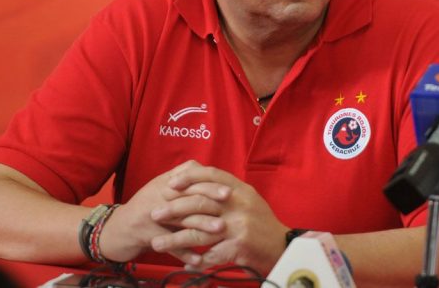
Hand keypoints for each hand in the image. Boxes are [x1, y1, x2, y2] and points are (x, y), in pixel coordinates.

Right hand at [98, 161, 230, 262]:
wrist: (114, 229)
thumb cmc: (144, 208)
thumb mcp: (160, 188)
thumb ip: (182, 178)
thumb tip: (208, 172)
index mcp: (164, 182)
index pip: (190, 177)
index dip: (210, 182)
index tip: (230, 189)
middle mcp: (158, 194)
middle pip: (188, 194)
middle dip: (211, 199)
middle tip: (231, 206)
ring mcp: (150, 214)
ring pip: (181, 218)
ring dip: (202, 225)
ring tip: (220, 230)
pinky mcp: (145, 234)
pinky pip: (168, 244)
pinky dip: (184, 252)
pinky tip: (198, 259)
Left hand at [150, 160, 287, 272]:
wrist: (284, 248)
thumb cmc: (262, 225)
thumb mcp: (249, 201)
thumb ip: (227, 192)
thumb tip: (201, 182)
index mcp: (242, 190)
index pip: (212, 174)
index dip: (189, 177)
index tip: (170, 184)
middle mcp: (240, 204)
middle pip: (200, 201)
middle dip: (173, 208)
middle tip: (154, 214)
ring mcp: (240, 225)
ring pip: (199, 231)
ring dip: (175, 238)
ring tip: (157, 243)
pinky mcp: (239, 246)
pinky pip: (210, 255)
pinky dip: (195, 261)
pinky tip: (184, 264)